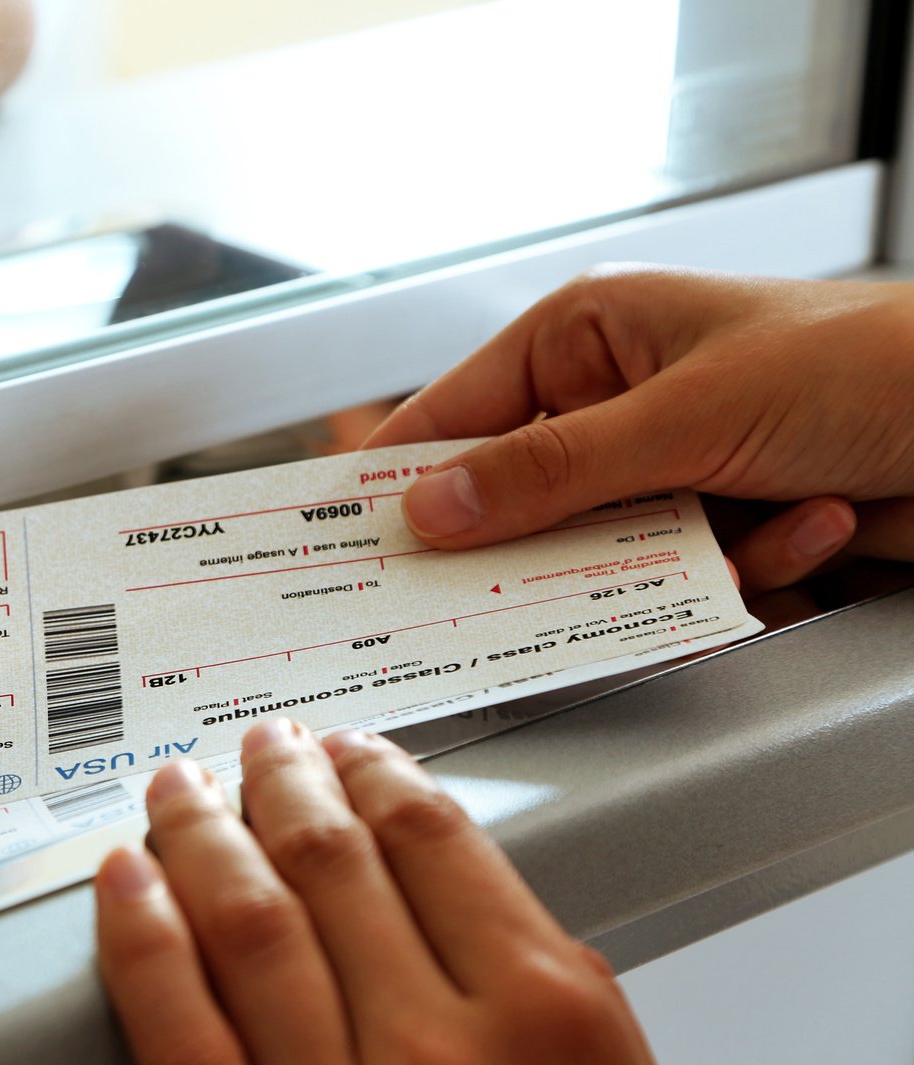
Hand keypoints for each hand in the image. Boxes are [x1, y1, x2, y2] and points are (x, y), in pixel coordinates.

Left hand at [95, 720, 700, 1064]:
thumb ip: (559, 1013)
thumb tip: (493, 922)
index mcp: (549, 1020)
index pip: (438, 843)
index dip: (378, 776)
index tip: (351, 752)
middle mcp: (438, 1052)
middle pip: (333, 864)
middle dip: (284, 785)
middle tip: (258, 747)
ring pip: (247, 923)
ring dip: (204, 834)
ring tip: (182, 789)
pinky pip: (182, 1036)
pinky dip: (143, 943)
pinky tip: (124, 884)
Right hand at [364, 268, 913, 591]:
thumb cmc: (871, 363)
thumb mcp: (688, 414)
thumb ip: (554, 471)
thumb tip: (436, 508)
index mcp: (590, 336)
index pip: (457, 415)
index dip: (403, 478)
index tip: (349, 541)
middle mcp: (619, 401)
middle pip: (522, 502)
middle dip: (553, 545)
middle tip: (537, 581)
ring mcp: (669, 469)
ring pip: (603, 558)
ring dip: (683, 558)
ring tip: (754, 522)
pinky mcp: (719, 528)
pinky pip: (678, 582)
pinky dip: (745, 572)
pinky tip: (815, 524)